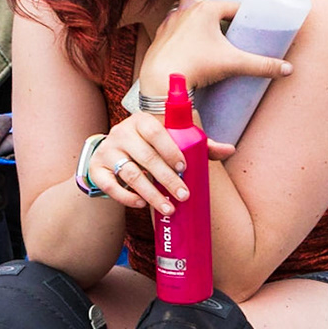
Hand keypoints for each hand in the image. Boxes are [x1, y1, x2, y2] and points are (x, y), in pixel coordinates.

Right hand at [84, 115, 234, 215]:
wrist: (111, 155)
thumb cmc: (149, 148)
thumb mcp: (170, 142)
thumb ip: (198, 144)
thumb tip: (231, 150)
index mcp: (141, 121)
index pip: (156, 132)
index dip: (171, 150)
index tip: (184, 168)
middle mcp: (121, 133)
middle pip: (146, 157)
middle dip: (167, 179)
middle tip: (184, 195)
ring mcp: (107, 151)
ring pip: (130, 174)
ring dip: (151, 193)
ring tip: (168, 207)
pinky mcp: (96, 169)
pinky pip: (110, 185)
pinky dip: (126, 197)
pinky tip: (141, 204)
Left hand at [140, 0, 293, 95]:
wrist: (162, 81)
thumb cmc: (197, 66)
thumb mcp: (234, 64)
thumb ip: (262, 65)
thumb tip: (289, 69)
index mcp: (206, 9)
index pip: (231, 6)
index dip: (242, 12)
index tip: (249, 20)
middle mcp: (185, 11)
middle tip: (219, 7)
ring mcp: (169, 23)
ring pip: (180, 7)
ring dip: (190, 11)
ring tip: (203, 23)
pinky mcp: (159, 37)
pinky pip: (170, 26)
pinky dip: (178, 28)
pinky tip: (184, 39)